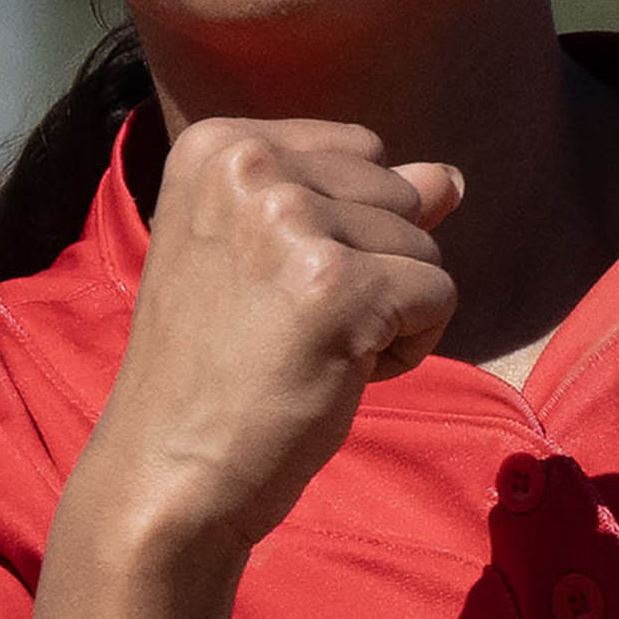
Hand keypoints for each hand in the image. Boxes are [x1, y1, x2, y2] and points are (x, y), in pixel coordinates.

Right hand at [73, 116, 461, 565]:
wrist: (167, 472)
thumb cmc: (213, 373)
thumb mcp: (268, 258)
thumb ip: (357, 202)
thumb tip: (451, 176)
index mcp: (217, 146)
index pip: (360, 153)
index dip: (345, 231)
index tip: (270, 285)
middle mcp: (250, 167)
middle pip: (397, 196)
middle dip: (371, 270)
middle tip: (286, 328)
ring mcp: (293, 222)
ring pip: (424, 246)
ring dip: (389, 312)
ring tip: (306, 352)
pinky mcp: (341, 285)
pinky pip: (438, 294)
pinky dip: (407, 348)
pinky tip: (338, 374)